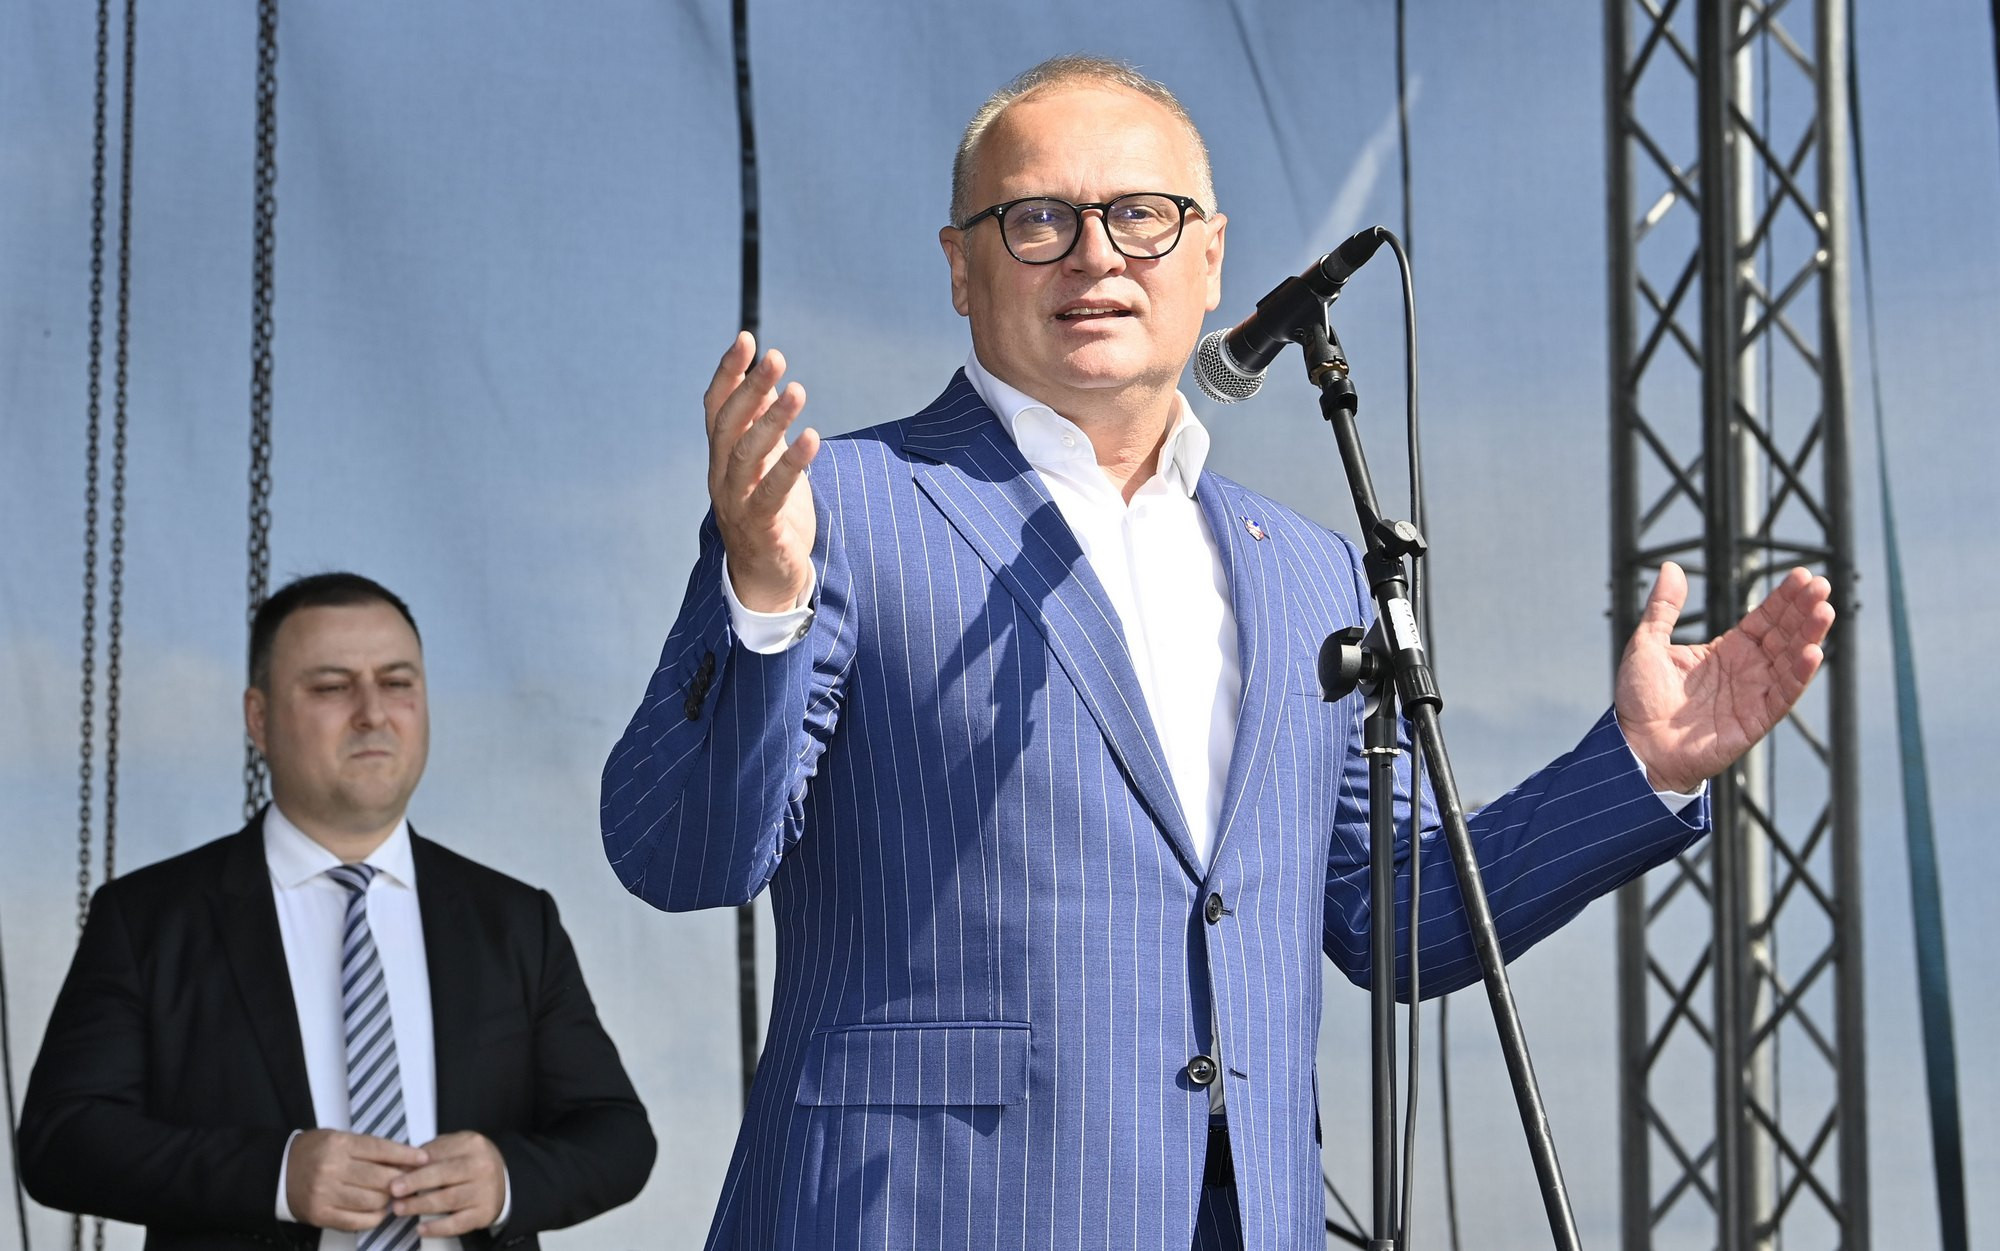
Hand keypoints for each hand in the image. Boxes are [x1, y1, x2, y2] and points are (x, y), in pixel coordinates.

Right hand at [285, 1129, 427, 1231]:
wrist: (280, 1171)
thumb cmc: (315, 1153)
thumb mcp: (340, 1139)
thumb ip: (370, 1148)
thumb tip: (406, 1158)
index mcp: (338, 1144)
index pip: (381, 1149)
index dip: (406, 1155)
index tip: (423, 1159)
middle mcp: (331, 1168)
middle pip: (381, 1178)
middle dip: (401, 1181)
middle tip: (410, 1181)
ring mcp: (324, 1194)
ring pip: (373, 1201)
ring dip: (389, 1200)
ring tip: (391, 1195)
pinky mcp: (320, 1215)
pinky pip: (358, 1221)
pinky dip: (374, 1217)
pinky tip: (378, 1210)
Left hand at [387, 1130, 507, 1236]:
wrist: (502, 1180)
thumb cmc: (470, 1163)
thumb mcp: (456, 1147)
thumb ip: (432, 1153)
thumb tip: (402, 1167)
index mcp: (472, 1144)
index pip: (438, 1152)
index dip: (414, 1164)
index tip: (393, 1172)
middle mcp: (481, 1165)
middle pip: (443, 1174)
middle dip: (415, 1182)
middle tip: (394, 1189)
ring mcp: (485, 1190)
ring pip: (448, 1199)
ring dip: (420, 1205)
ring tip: (399, 1208)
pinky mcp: (484, 1213)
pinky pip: (458, 1223)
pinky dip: (438, 1227)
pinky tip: (421, 1228)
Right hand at [706, 330, 819, 611]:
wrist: (767, 581)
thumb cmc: (770, 516)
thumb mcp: (766, 464)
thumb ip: (764, 426)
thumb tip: (773, 380)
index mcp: (721, 458)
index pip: (717, 407)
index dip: (728, 373)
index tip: (746, 338)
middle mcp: (722, 477)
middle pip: (730, 424)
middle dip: (751, 387)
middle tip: (775, 357)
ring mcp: (737, 503)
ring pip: (747, 454)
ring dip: (772, 420)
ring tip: (797, 391)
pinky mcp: (761, 528)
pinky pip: (772, 491)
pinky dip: (791, 463)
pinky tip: (812, 438)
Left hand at [1615, 561, 1834, 793]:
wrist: (1635, 746)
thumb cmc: (1639, 699)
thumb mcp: (1647, 643)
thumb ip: (1663, 607)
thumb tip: (1670, 567)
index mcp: (1726, 650)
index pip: (1765, 618)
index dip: (1784, 598)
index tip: (1802, 574)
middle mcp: (1747, 670)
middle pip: (1785, 634)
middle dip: (1804, 609)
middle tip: (1822, 584)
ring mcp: (1754, 694)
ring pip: (1791, 661)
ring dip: (1810, 636)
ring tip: (1825, 610)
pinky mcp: (1755, 720)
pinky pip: (1783, 695)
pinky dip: (1798, 675)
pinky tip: (1812, 652)